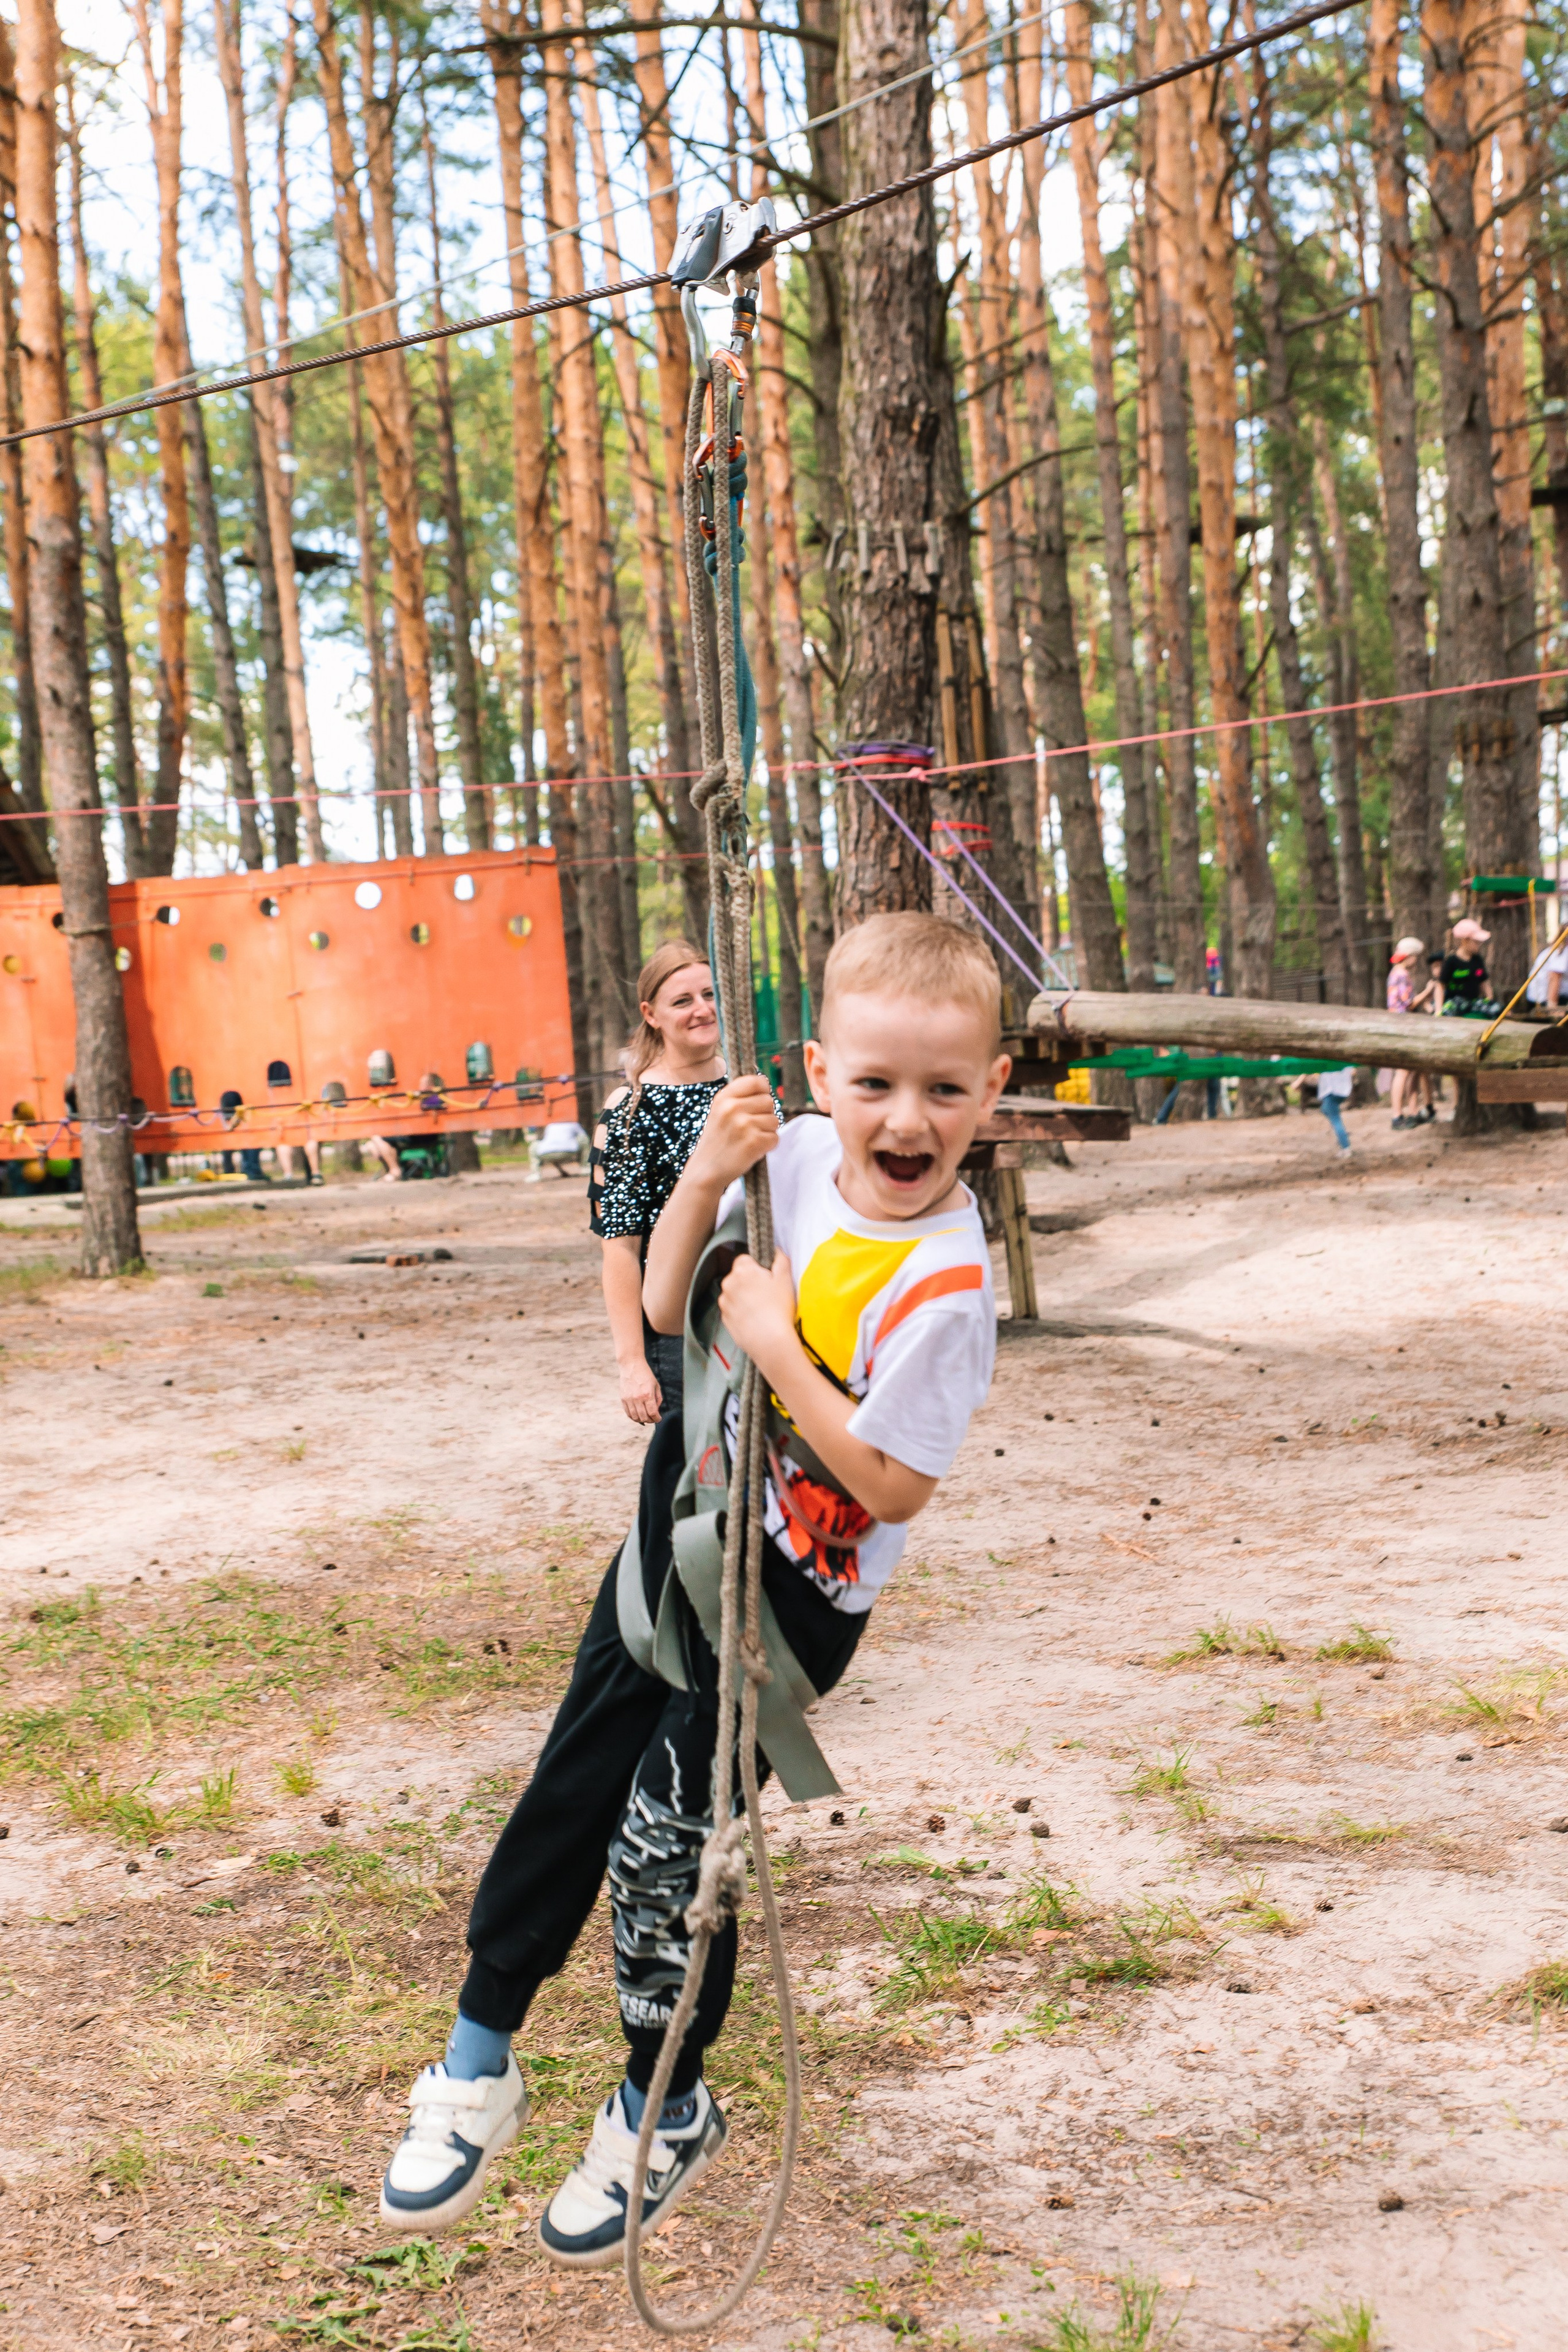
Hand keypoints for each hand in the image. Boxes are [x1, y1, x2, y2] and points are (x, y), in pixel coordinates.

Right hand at [618, 1355, 662, 1425]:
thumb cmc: (645, 1374)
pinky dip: (633, 1417)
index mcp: (647, 1394)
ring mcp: (629, 1399)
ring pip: (635, 1417)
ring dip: (641, 1420)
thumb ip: (658, 1399)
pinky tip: (638, 1415)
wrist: (631, 1365)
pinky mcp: (623, 1398)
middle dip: (650, 1420)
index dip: (657, 1419)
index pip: (652, 1413)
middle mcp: (637, 1398)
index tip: (659, 1418)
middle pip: (644, 1417)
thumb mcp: (656, 1385)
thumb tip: (656, 1410)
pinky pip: (628, 1413)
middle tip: (653, 1418)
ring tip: (645, 1417)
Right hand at [687, 1074, 779, 1190]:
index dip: (763, 1091)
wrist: (706, 1170)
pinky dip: (768, 1145)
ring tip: (749, 1139)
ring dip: (766, 1131)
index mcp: (724, 1097)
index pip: (757, 1081)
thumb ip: (739, 1097)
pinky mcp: (754, 1142)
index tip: (758, 1101)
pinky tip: (753, 1149)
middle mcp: (733, 1108)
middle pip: (769, 1101)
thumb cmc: (717, 1140)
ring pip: (774, 1120)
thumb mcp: (719, 1112)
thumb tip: (765, 1084)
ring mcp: (744, 1125)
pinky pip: (775, 1137)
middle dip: (765, 1114)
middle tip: (750, 1127)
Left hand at [717, 1248, 797, 1380]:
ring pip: (734, 1293)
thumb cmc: (779, 1309)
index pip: (744, 1258)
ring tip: (761, 1309)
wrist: (770, 1341)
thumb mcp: (785, 1279)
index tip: (767, 1278)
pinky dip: (740, 1311)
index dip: (757, 1267)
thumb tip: (775, 1250)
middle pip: (738, 1276)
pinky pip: (732, 1309)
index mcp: (742, 1271)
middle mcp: (728, 1284)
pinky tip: (755, 1319)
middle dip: (749, 1281)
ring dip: (743, 1296)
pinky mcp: (724, 1319)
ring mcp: (724, 1302)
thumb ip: (780, 1259)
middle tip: (767, 1294)